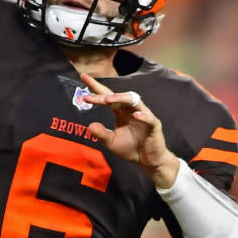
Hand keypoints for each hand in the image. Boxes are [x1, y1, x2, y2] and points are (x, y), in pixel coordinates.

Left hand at [80, 73, 178, 187]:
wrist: (148, 160)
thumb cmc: (131, 149)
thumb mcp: (112, 143)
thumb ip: (102, 134)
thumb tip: (89, 125)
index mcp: (120, 112)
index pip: (107, 96)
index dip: (95, 87)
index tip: (83, 77)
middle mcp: (131, 110)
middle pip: (118, 97)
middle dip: (104, 95)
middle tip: (90, 96)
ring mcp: (143, 115)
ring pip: (133, 101)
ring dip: (121, 98)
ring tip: (108, 100)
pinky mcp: (154, 125)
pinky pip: (149, 118)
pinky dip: (143, 116)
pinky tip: (135, 115)